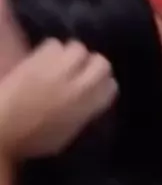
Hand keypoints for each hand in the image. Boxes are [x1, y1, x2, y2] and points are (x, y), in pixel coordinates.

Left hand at [0, 40, 116, 158]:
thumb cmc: (28, 141)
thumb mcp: (63, 138)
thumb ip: (81, 116)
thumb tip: (90, 101)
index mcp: (85, 108)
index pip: (111, 86)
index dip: (103, 84)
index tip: (96, 86)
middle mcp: (77, 86)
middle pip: (101, 63)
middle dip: (93, 65)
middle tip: (81, 71)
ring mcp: (58, 69)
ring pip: (78, 48)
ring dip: (71, 55)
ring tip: (61, 63)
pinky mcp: (38, 58)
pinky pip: (54, 43)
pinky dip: (51, 50)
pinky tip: (43, 60)